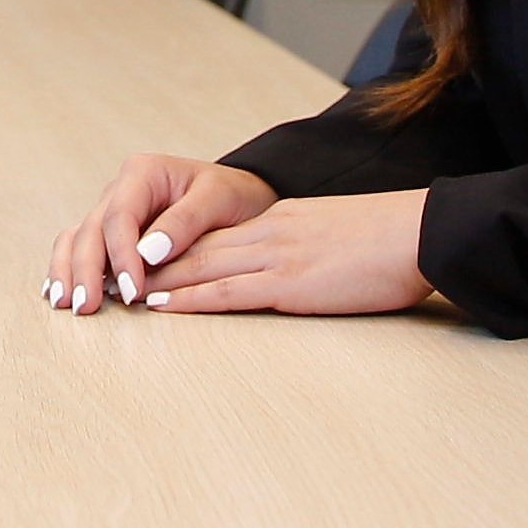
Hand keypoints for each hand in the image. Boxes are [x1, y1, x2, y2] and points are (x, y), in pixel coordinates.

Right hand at [44, 155, 275, 313]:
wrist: (239, 196)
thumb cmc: (230, 194)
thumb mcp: (218, 200)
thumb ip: (184, 222)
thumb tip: (148, 253)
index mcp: (143, 173)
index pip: (120, 216)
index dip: (120, 255)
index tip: (131, 289)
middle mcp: (120, 191)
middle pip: (91, 229)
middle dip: (86, 269)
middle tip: (87, 306)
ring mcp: (112, 212)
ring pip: (77, 239)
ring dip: (69, 272)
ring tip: (65, 304)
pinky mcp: (112, 234)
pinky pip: (80, 248)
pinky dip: (69, 270)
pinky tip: (62, 293)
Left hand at [138, 188, 435, 316]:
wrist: (420, 233)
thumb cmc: (391, 244)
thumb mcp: (338, 239)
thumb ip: (308, 250)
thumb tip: (297, 269)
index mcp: (280, 222)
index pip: (213, 235)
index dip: (171, 248)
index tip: (137, 259)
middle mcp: (268, 233)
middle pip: (194, 247)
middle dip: (147, 262)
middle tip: (108, 274)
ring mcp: (276, 256)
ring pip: (200, 266)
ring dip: (155, 281)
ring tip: (119, 293)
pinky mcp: (289, 282)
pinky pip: (228, 291)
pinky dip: (189, 299)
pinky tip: (162, 305)